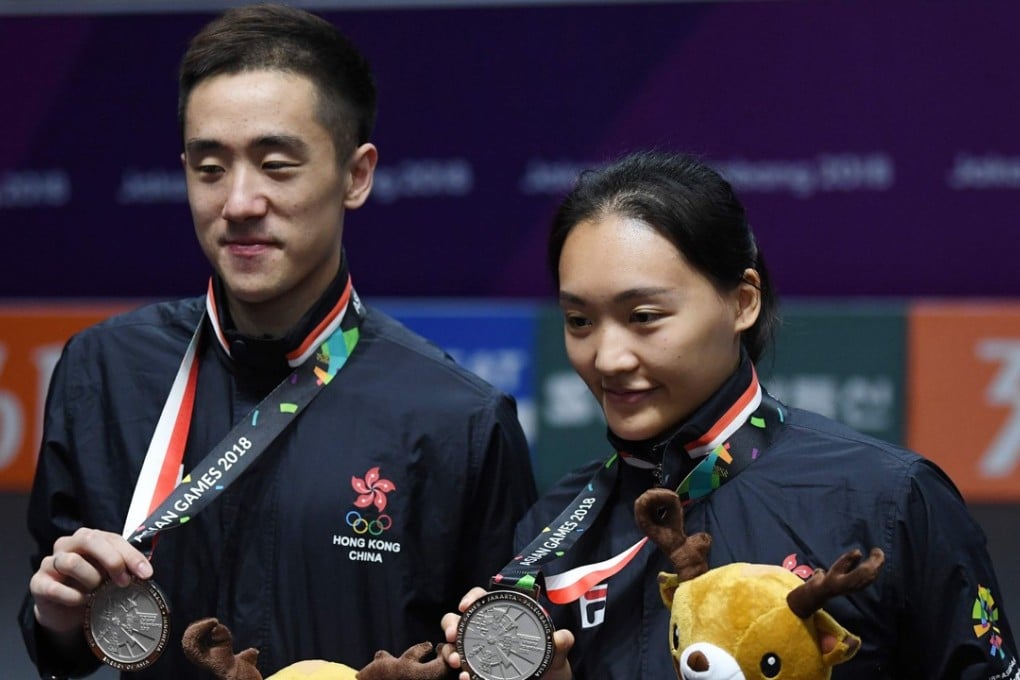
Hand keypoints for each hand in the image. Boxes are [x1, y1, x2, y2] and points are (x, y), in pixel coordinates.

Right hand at [30, 527, 152, 635]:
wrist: (64, 611)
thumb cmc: (91, 586)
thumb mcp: (110, 574)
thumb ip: (125, 567)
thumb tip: (146, 570)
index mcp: (89, 538)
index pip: (112, 538)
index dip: (131, 555)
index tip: (146, 574)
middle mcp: (68, 545)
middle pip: (90, 539)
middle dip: (112, 560)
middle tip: (124, 582)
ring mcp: (50, 563)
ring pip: (71, 561)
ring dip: (91, 578)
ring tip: (97, 592)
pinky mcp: (38, 583)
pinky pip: (54, 587)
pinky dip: (72, 596)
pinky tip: (82, 601)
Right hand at [440, 587, 575, 679]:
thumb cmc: (550, 662)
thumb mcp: (557, 651)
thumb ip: (561, 642)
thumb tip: (562, 637)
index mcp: (504, 617)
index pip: (482, 599)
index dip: (471, 597)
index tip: (465, 605)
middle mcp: (487, 632)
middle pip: (459, 619)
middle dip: (451, 624)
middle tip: (452, 634)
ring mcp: (480, 651)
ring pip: (454, 645)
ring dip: (450, 650)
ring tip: (456, 660)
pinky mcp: (478, 670)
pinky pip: (463, 670)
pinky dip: (461, 674)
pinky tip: (465, 678)